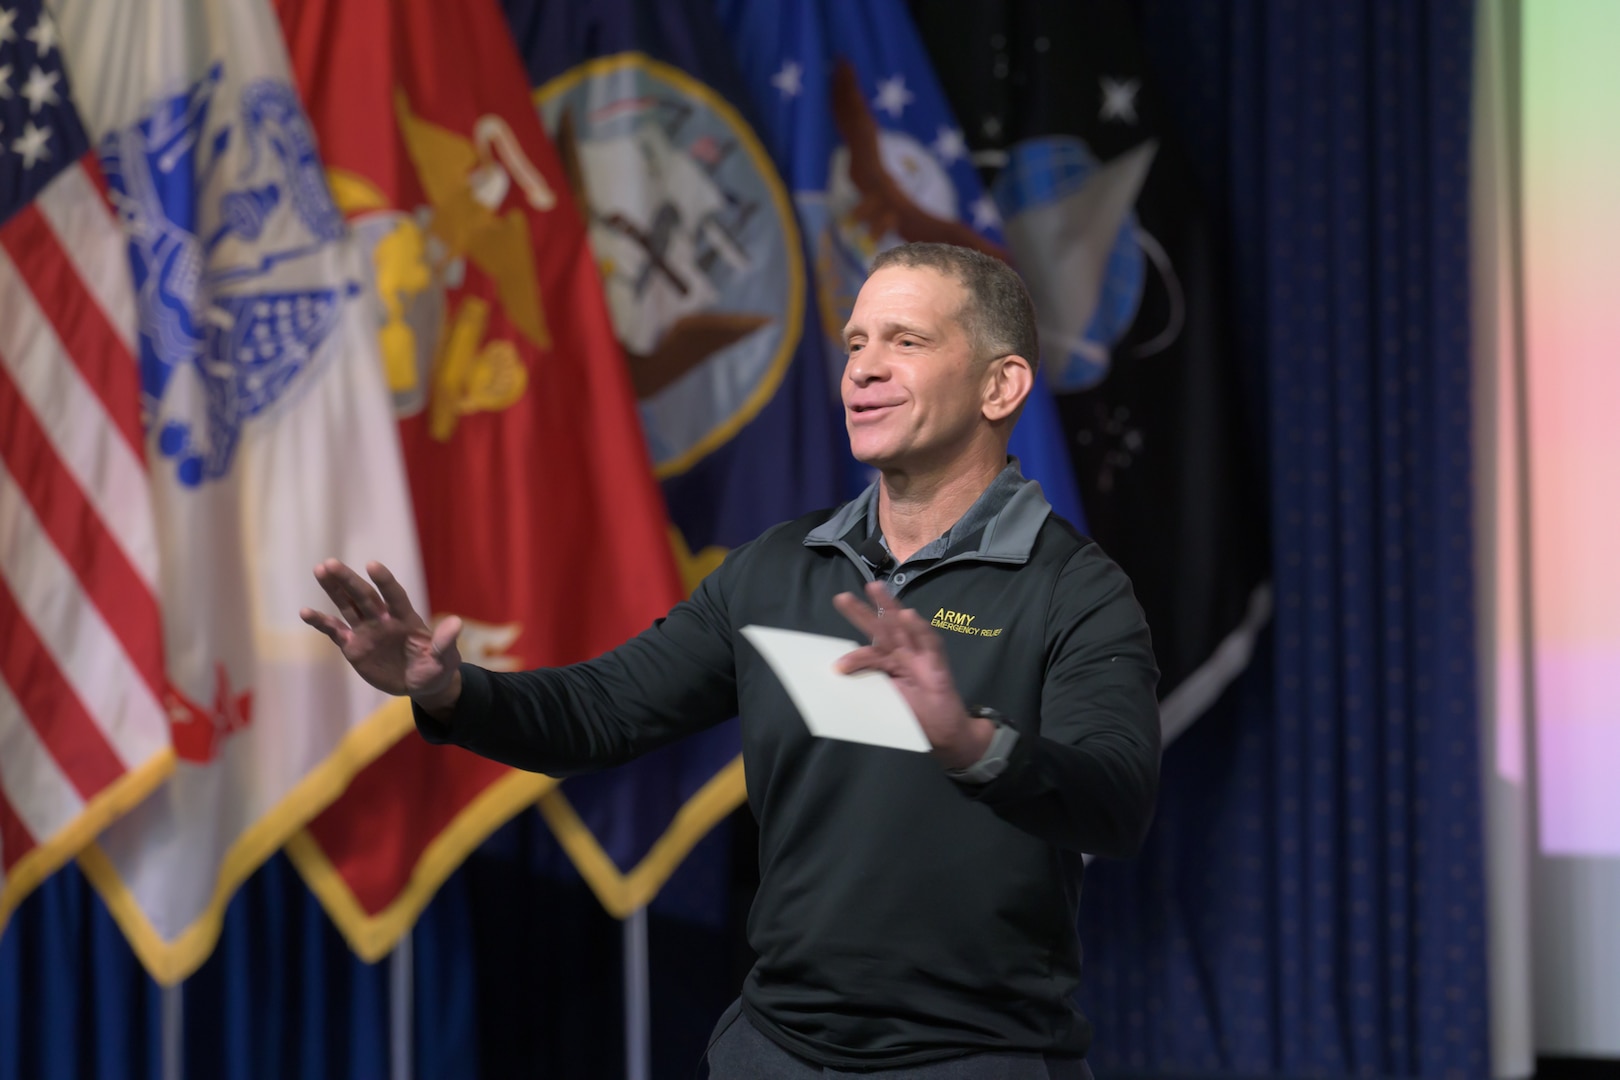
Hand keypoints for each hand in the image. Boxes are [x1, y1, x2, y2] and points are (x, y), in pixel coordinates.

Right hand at [300, 559, 462, 713]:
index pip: (394, 596)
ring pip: (348, 606)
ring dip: (333, 590)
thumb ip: (446, 642)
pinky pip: (335, 631)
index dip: (384, 581)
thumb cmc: (437, 668)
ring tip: (320, 571)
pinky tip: (305, 612)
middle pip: (364, 596)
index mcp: (406, 618)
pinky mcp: (354, 646)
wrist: (422, 683)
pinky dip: (321, 622)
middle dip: (348, 580)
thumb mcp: (445, 659)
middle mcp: (384, 619)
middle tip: (329, 564)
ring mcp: (367, 630)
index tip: (372, 565)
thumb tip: (456, 623)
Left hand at [833, 581, 994, 768]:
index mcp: (888, 663)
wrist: (945, 732)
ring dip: (889, 606)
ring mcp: (920, 654)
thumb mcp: (887, 700)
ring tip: (874, 588)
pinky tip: (908, 616)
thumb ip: (869, 684)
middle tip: (842, 598)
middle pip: (881, 628)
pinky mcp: (937, 661)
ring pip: (903, 625)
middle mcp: (902, 653)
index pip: (868, 652)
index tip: (837, 667)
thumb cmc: (915, 716)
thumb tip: (838, 675)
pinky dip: (919, 629)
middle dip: (862, 612)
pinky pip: (928, 642)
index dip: (853, 658)